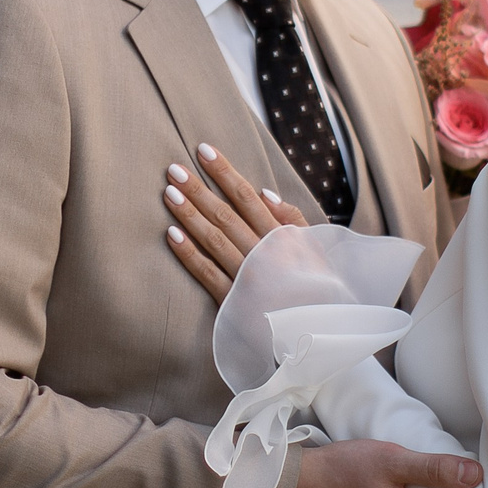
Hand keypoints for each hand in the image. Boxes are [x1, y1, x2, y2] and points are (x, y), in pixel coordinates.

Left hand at [161, 142, 309, 300]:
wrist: (318, 337)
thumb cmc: (318, 291)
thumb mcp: (316, 251)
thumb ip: (293, 221)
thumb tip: (264, 192)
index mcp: (282, 238)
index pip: (247, 197)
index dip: (224, 172)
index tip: (204, 150)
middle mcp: (263, 254)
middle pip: (225, 215)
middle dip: (199, 190)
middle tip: (174, 169)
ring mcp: (246, 278)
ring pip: (213, 239)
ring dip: (189, 214)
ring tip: (169, 193)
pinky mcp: (233, 303)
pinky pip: (207, 274)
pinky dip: (189, 253)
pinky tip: (171, 234)